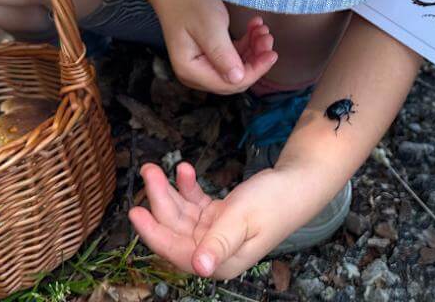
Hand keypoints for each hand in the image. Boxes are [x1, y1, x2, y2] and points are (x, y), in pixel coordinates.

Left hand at [130, 163, 316, 280]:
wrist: (299, 184)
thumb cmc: (275, 201)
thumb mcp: (244, 218)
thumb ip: (219, 242)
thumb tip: (201, 268)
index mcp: (221, 260)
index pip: (176, 250)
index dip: (153, 232)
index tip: (134, 212)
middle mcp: (215, 251)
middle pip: (176, 228)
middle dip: (160, 199)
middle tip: (149, 170)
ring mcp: (216, 234)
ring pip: (182, 214)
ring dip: (170, 191)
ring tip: (159, 166)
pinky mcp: (220, 218)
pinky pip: (196, 204)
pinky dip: (189, 188)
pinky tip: (185, 170)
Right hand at [153, 0, 277, 93]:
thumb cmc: (190, 2)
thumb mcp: (209, 27)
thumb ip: (223, 55)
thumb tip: (238, 79)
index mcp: (190, 70)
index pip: (229, 83)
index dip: (254, 71)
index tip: (272, 55)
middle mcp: (194, 71)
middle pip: (234, 77)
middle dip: (255, 59)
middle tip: (268, 37)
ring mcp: (201, 62)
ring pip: (237, 65)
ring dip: (253, 48)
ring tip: (262, 29)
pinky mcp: (208, 52)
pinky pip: (232, 53)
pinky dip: (246, 42)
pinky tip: (254, 26)